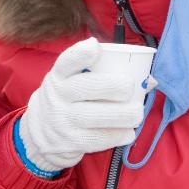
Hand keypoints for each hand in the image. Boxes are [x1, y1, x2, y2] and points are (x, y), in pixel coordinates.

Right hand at [19, 38, 146, 173]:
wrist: (40, 132)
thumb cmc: (69, 99)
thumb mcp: (73, 81)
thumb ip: (102, 75)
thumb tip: (148, 81)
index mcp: (59, 76)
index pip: (66, 61)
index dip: (80, 53)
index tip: (95, 46)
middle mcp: (58, 95)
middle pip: (85, 87)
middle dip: (113, 85)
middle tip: (129, 87)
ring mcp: (62, 119)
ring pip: (95, 116)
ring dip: (122, 114)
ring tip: (137, 113)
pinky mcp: (70, 141)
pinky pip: (97, 139)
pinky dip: (117, 135)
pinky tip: (129, 133)